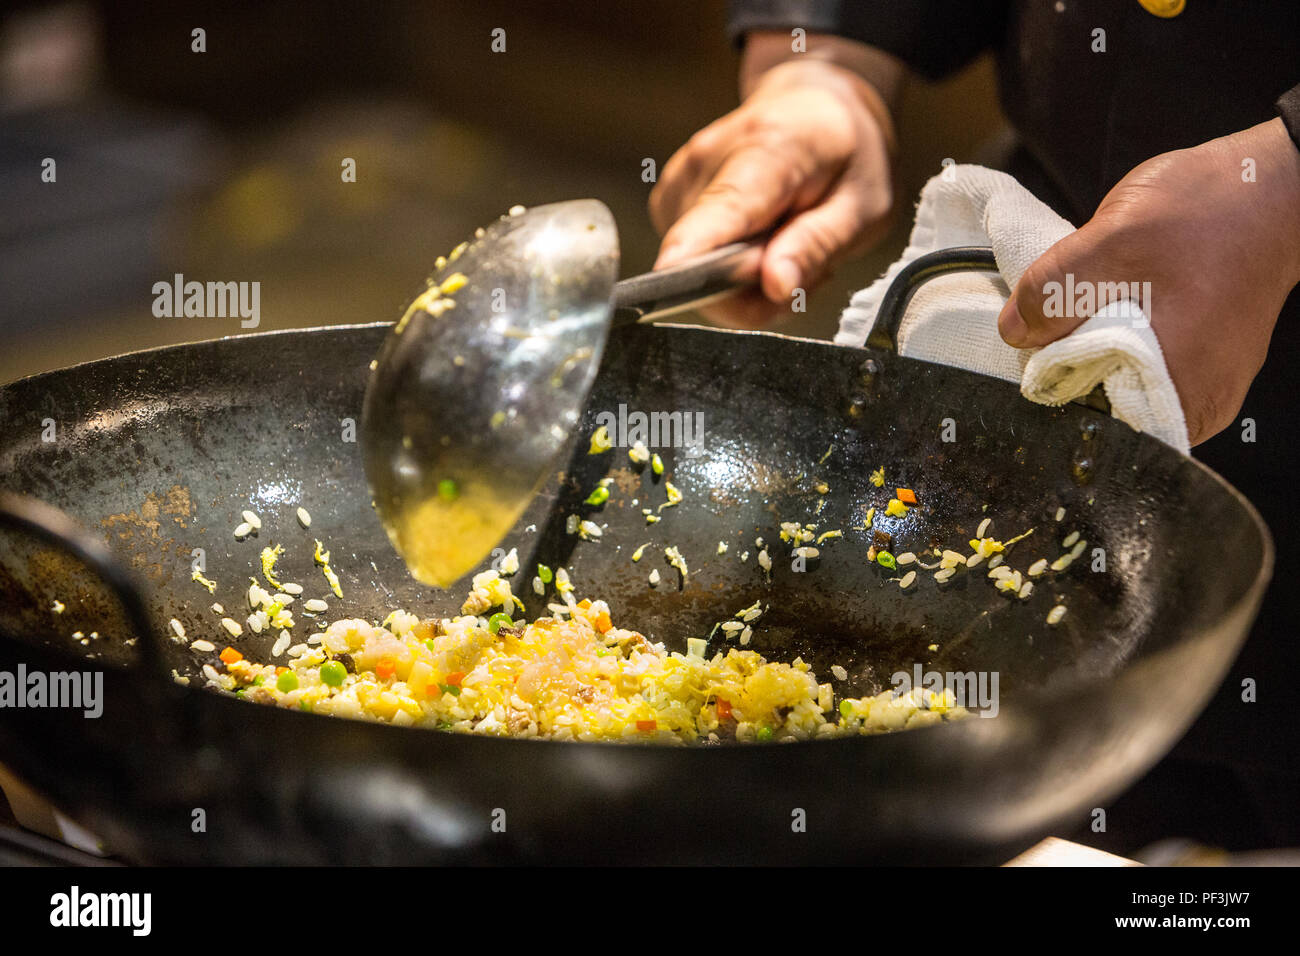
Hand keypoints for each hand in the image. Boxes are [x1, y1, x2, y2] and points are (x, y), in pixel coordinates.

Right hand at [649, 38, 898, 327]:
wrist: (812, 106)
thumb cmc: (844, 155)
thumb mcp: (862, 206)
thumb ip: (817, 245)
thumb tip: (775, 285)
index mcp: (767, 149)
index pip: (721, 209)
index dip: (695, 254)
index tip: (671, 280)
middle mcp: (707, 159)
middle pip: (706, 260)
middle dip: (753, 290)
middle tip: (803, 267)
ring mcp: (680, 178)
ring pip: (697, 271)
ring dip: (744, 282)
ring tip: (785, 245)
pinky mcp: (668, 198)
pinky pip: (692, 262)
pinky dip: (728, 269)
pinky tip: (760, 241)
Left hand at [998, 118, 1299, 444]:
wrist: (1271, 183)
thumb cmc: (1209, 212)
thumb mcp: (1110, 242)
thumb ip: (1053, 292)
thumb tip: (1014, 332)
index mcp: (1175, 389)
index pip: (1091, 426)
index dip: (1053, 390)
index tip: (1033, 355)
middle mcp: (1197, 402)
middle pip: (1104, 409)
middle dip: (1070, 370)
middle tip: (1054, 324)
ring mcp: (1206, 383)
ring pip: (1121, 384)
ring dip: (1092, 351)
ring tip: (1090, 308)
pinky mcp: (1204, 360)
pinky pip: (1144, 365)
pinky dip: (1118, 340)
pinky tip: (1112, 307)